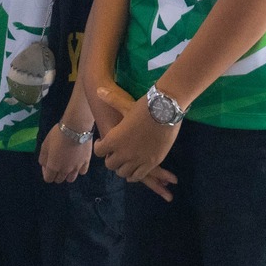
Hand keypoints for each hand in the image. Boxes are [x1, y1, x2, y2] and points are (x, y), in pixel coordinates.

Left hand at [40, 121, 93, 183]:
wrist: (76, 128)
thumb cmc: (58, 135)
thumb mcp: (44, 145)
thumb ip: (43, 158)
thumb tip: (45, 165)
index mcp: (53, 167)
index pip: (48, 179)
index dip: (46, 173)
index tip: (48, 164)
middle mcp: (64, 170)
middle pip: (59, 180)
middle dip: (56, 174)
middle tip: (58, 163)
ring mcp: (76, 167)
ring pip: (71, 179)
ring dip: (67, 174)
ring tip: (68, 165)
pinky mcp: (86, 162)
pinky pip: (82, 172)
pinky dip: (79, 169)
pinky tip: (78, 162)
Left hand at [93, 85, 180, 199]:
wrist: (166, 110)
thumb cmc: (144, 106)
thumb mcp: (125, 104)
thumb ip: (111, 100)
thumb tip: (98, 90)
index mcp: (113, 139)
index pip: (99, 151)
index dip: (100, 148)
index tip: (103, 144)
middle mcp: (123, 152)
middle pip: (110, 165)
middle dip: (111, 160)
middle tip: (115, 155)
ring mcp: (137, 159)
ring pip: (123, 173)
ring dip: (122, 168)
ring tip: (125, 163)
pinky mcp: (151, 163)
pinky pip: (138, 176)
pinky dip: (134, 176)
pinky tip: (133, 173)